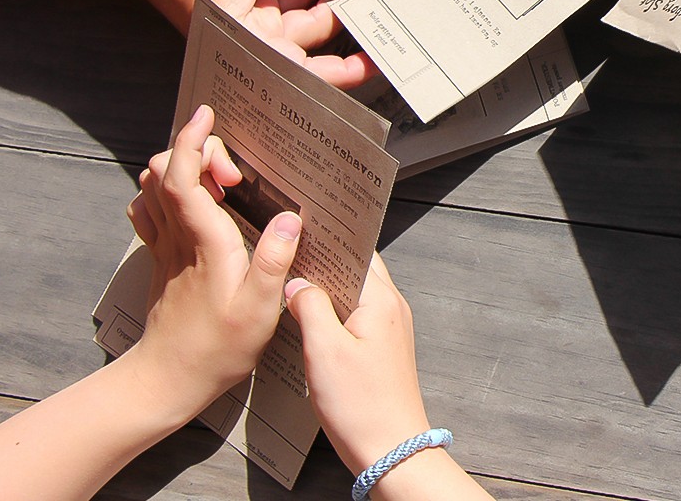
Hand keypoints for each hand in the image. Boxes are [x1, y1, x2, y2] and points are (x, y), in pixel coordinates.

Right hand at [116, 0, 378, 88]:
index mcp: (242, 36)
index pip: (300, 69)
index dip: (341, 70)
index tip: (376, 63)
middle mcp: (245, 35)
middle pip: (307, 41)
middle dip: (343, 23)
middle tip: (385, 11)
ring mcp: (246, 18)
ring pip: (301, 16)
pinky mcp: (246, 0)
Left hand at [124, 105, 301, 415]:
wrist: (167, 380)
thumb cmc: (215, 349)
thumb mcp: (259, 309)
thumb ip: (274, 259)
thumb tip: (292, 218)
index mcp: (203, 242)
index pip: (183, 176)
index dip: (191, 140)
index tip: (207, 117)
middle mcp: (176, 237)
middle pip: (164, 171)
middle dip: (193, 151)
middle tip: (231, 172)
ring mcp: (163, 247)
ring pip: (151, 187)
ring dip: (178, 168)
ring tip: (215, 179)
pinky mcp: (160, 259)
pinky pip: (148, 210)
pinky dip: (162, 192)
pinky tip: (188, 203)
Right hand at [285, 256, 430, 472]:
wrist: (391, 450)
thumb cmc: (361, 407)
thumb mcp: (324, 351)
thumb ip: (309, 307)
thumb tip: (297, 284)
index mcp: (381, 300)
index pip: (355, 250)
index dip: (327, 239)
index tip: (299, 231)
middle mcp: (391, 307)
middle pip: (355, 269)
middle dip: (323, 263)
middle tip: (289, 258)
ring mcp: (389, 327)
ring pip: (353, 293)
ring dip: (326, 290)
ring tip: (294, 287)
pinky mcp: (382, 347)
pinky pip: (355, 316)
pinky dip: (333, 313)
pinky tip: (310, 322)